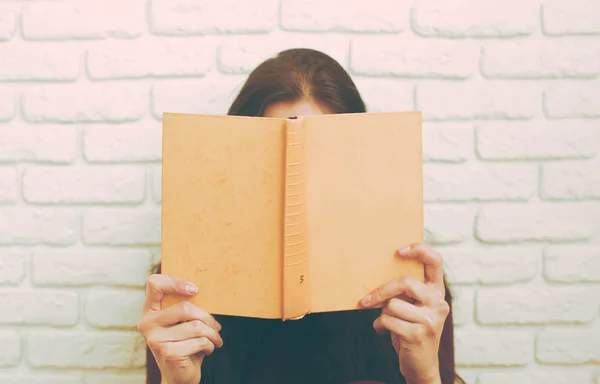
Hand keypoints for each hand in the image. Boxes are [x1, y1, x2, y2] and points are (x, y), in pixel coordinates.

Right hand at [137, 274, 222, 383]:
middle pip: (185, 308)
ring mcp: (155, 339)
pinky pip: (200, 341)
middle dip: (207, 318)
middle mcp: (147, 323)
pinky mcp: (168, 352)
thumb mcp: (183, 323)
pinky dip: (210, 345)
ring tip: (215, 339)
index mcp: (150, 311)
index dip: (175, 282)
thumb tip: (202, 291)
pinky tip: (208, 349)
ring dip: (213, 334)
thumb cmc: (184, 344)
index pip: (154, 284)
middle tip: (217, 326)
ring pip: (196, 326)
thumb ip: (185, 308)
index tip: (195, 290)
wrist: (179, 376)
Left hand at [360, 244, 448, 383]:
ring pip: (392, 304)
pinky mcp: (419, 334)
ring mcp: (430, 320)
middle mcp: (438, 303)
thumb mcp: (412, 308)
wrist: (421, 366)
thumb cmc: (411, 331)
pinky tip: (383, 332)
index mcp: (437, 292)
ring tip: (385, 322)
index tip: (399, 250)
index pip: (435, 262)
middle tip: (366, 301)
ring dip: (382, 314)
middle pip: (405, 283)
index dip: (419, 250)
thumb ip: (405, 292)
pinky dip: (380, 326)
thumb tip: (377, 274)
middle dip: (381, 291)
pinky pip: (387, 320)